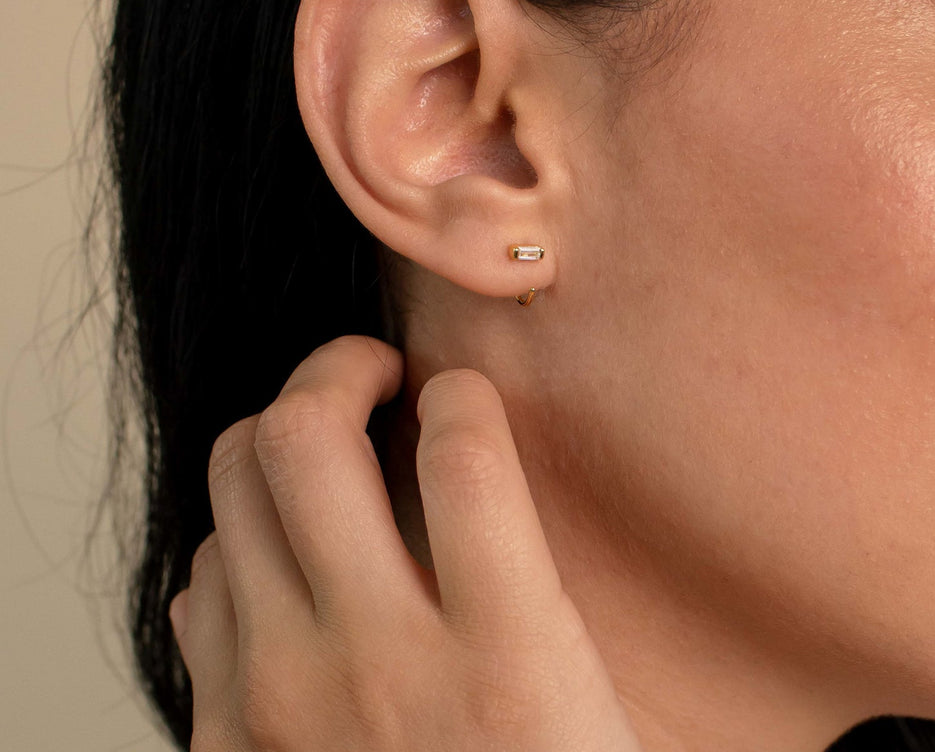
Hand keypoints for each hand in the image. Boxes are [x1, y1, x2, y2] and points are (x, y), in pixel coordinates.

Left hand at [171, 335, 643, 750]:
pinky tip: (287, 551)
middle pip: (305, 439)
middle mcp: (378, 670)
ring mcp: (278, 704)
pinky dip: (238, 537)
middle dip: (339, 367)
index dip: (463, 390)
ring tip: (328, 447)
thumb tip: (473, 468)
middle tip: (374, 375)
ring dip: (281, 437)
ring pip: (232, 488)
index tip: (462, 394)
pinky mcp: (223, 739)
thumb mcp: (586, 702)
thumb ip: (532, 584)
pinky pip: (200, 579)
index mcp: (509, 662)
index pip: (465, 452)